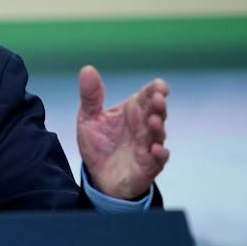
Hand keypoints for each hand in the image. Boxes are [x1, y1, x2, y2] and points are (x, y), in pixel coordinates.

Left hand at [76, 65, 168, 199]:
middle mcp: (144, 126)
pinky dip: (159, 154)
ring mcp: (148, 146)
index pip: (146, 96)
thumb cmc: (100, 144)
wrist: (98, 176)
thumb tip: (87, 69)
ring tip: (154, 120)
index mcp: (132, 111)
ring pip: (158, 134)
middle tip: (158, 98)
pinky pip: (158, 160)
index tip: (159, 85)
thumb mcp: (89, 118)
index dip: (155, 89)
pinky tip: (155, 149)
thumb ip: (90, 96)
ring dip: (158, 127)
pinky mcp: (148, 165)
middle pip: (156, 112)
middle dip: (158, 105)